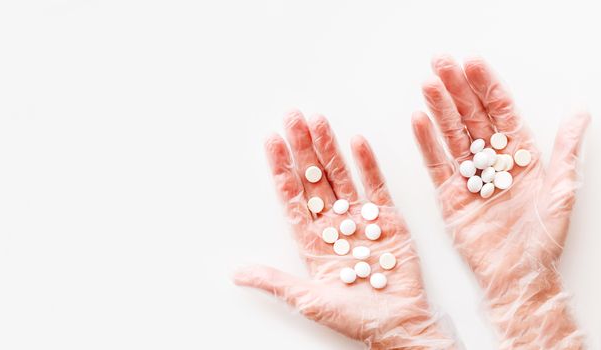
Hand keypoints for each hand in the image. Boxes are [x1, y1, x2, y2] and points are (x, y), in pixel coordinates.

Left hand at [235, 111, 455, 348]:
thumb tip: (236, 273)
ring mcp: (360, 218)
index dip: (281, 169)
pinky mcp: (387, 218)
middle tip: (292, 117)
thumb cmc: (354, 318)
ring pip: (340, 175)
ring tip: (317, 120)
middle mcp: (333, 224)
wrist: (399, 324)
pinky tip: (356, 141)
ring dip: (328, 148)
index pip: (292, 197)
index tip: (272, 142)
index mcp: (312, 241)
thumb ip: (273, 281)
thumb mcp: (308, 299)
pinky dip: (367, 163)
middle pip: (313, 178)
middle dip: (302, 148)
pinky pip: (375, 185)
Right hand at [412, 55, 588, 348]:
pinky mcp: (449, 194)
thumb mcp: (562, 189)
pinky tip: (419, 120)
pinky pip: (436, 163)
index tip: (473, 64)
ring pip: (452, 135)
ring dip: (439, 108)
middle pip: (471, 116)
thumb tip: (580, 109)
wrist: (517, 275)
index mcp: (520, 155)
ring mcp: (469, 176)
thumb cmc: (542, 238)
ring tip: (427, 84)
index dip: (486, 86)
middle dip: (456, 88)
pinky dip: (426, 143)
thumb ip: (566, 149)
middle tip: (441, 63)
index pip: (500, 112)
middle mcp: (493, 161)